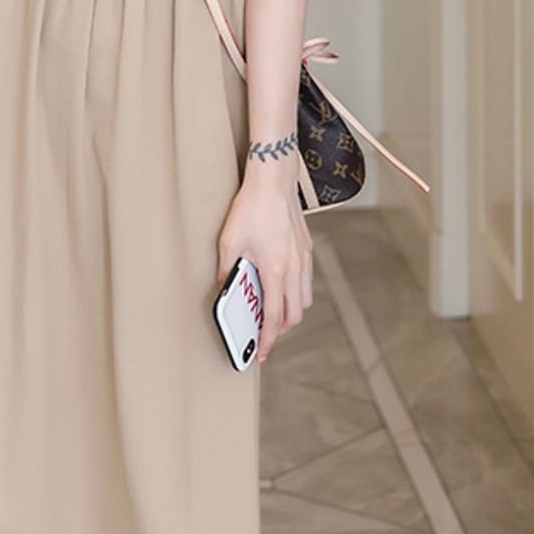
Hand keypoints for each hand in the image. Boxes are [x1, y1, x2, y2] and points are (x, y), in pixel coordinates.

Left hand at [217, 173, 313, 364]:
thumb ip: (228, 269)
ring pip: (303, 299)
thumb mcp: (229, 241)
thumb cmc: (252, 208)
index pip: (274, 317)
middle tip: (263, 334)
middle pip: (294, 314)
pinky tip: (280, 287)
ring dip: (290, 312)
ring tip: (271, 313)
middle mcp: (295, 268)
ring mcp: (304, 258)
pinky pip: (305, 281)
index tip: (262, 353)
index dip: (268, 339)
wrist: (273, 181)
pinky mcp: (306, 248)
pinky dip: (295, 292)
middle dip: (280, 330)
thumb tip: (226, 287)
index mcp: (276, 270)